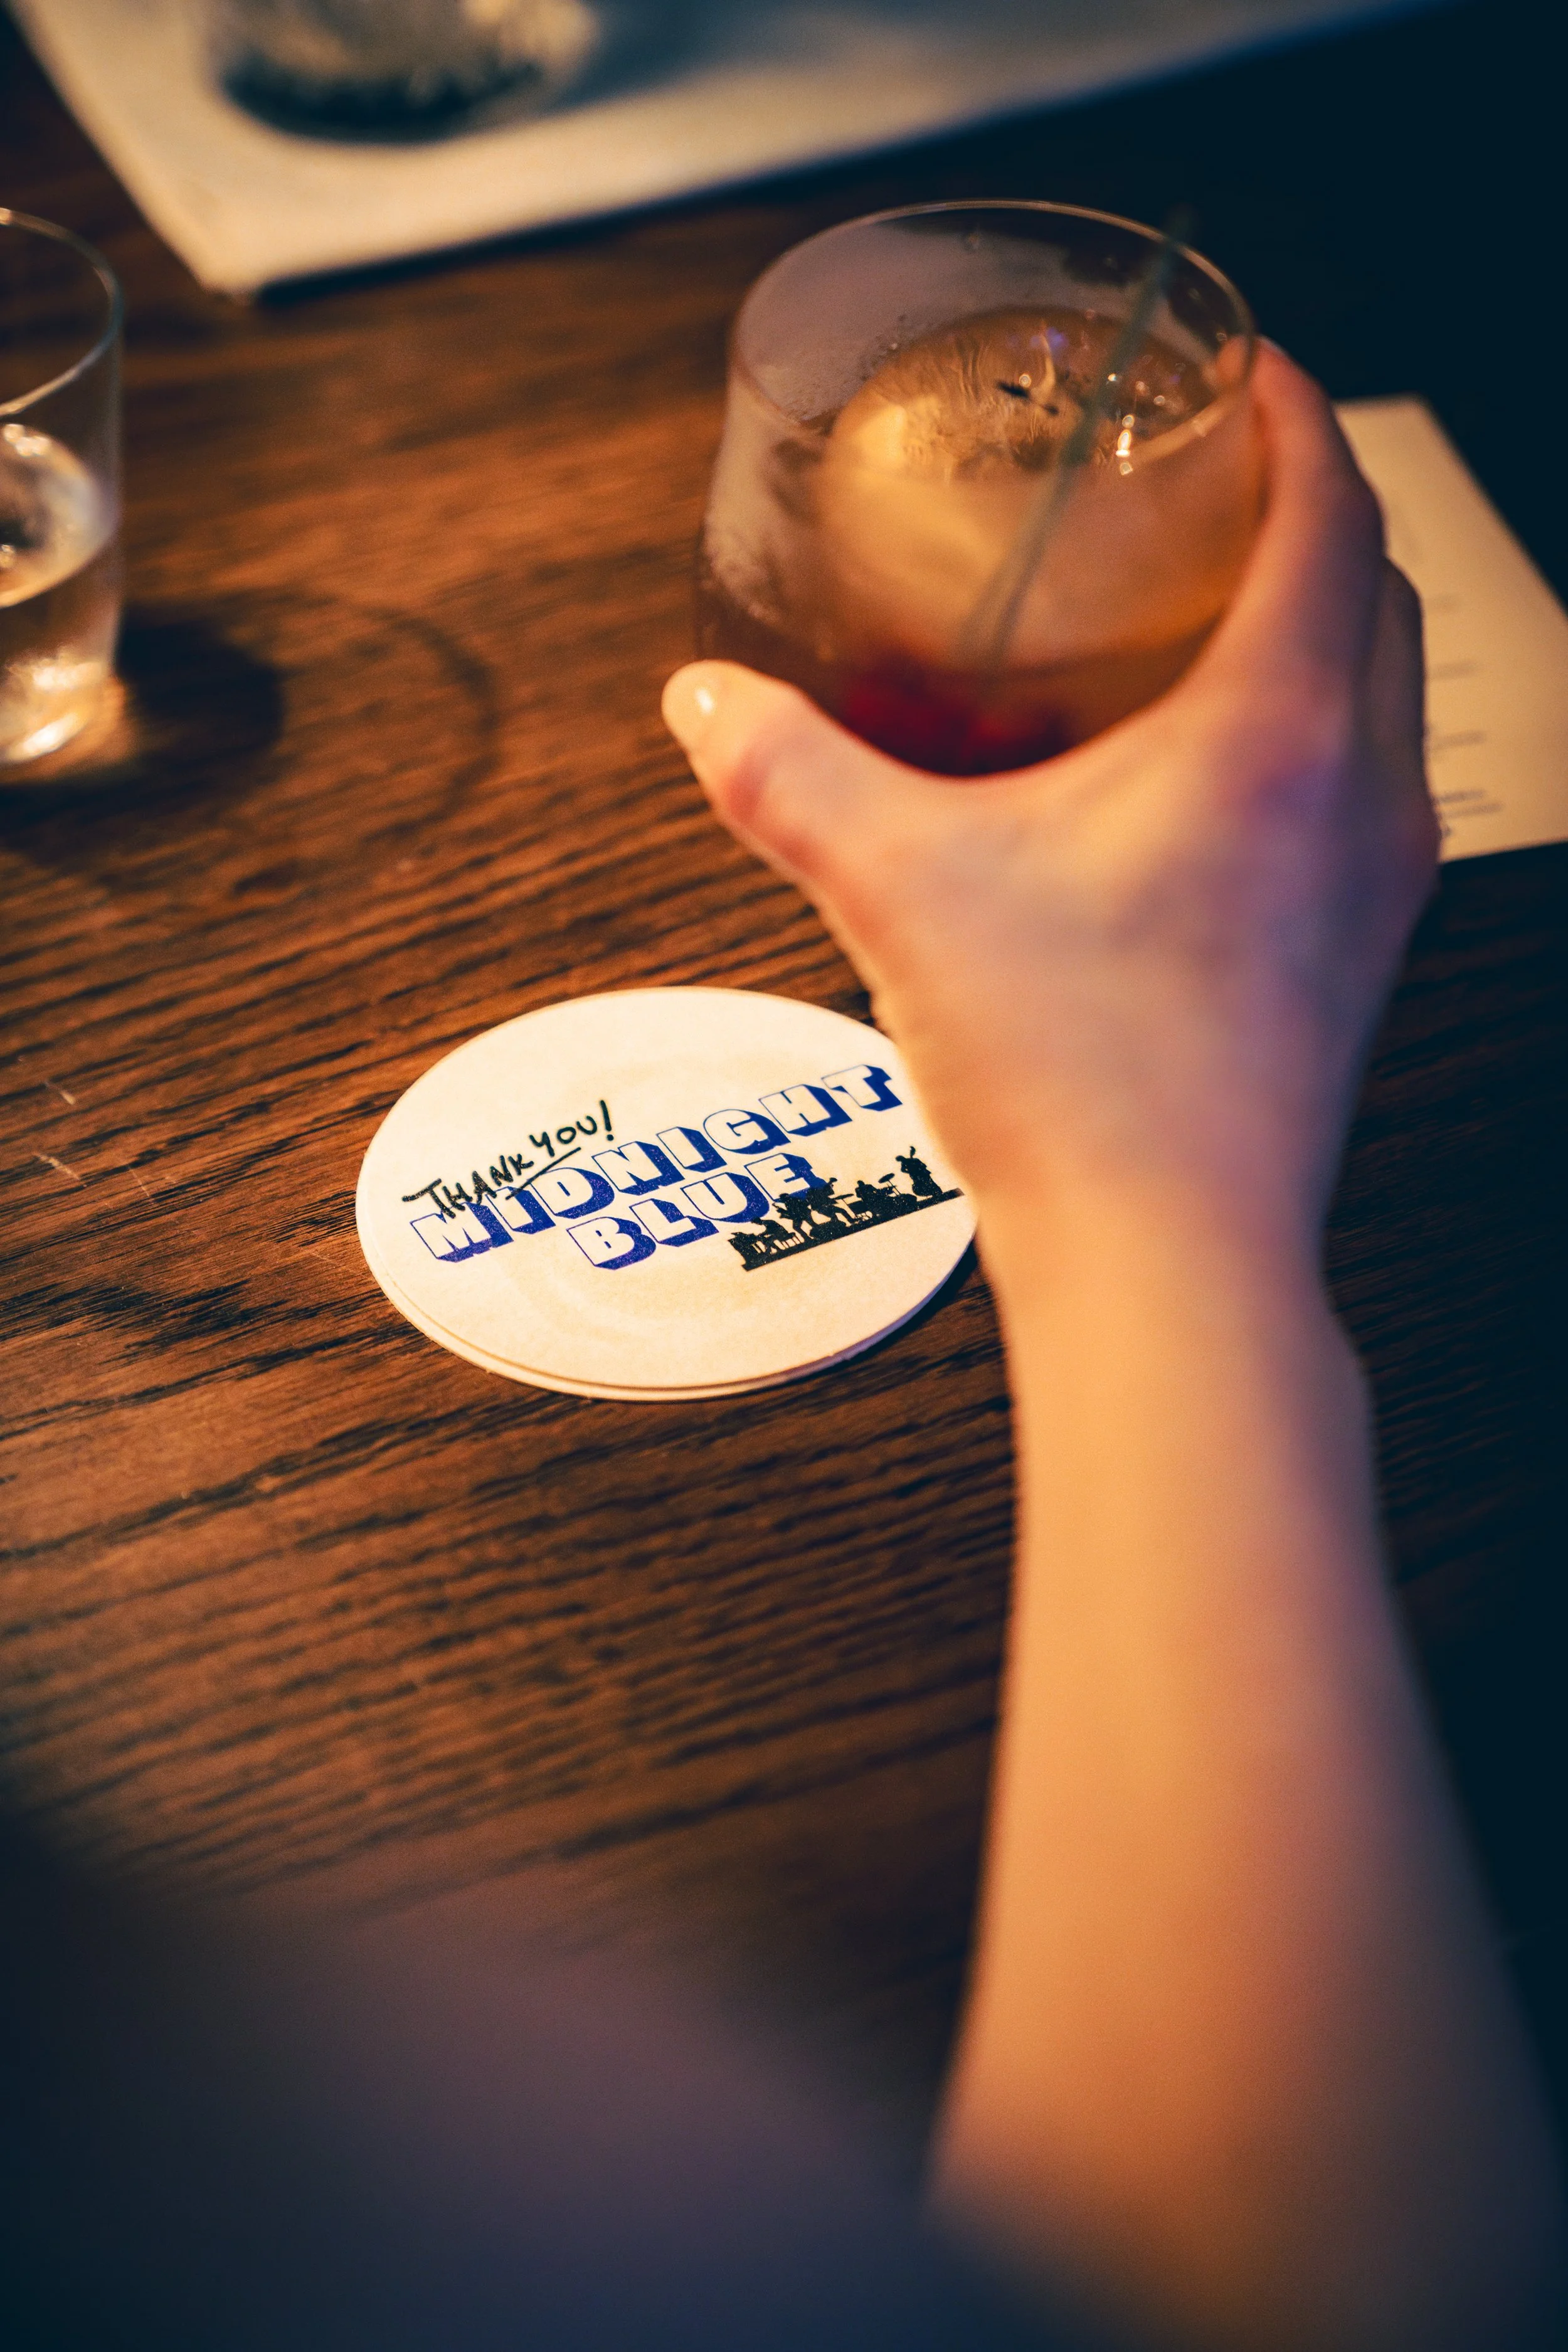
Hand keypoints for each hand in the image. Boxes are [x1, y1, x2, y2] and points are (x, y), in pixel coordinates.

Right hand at [663, 349, 1436, 1261]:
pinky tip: (1210, 776)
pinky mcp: (1359, 960)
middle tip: (1205, 475)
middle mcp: (1363, 793)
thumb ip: (789, 777)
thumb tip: (705, 702)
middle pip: (1380, 583)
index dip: (1288, 407)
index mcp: (1281, 732)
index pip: (1334, 504)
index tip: (1233, 361)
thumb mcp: (900, 896)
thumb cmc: (1079, 1086)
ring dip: (1322, 619)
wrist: (1171, 1264)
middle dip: (1307, 501)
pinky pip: (1365, 789)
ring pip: (1388, 690)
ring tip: (1210, 606)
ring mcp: (1379, 883)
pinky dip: (1314, 730)